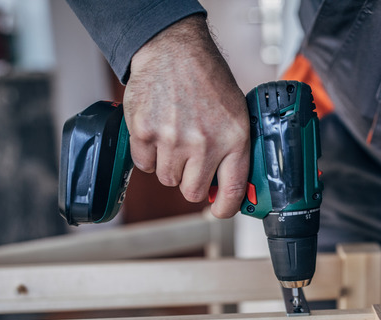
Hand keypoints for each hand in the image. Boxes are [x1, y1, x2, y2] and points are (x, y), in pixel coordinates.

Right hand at [123, 15, 249, 217]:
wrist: (173, 49)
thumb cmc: (206, 78)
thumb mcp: (236, 113)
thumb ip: (233, 150)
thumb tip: (229, 187)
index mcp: (234, 139)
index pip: (232, 192)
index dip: (224, 208)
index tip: (219, 209)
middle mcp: (204, 143)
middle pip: (192, 191)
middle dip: (190, 181)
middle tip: (190, 162)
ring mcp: (172, 140)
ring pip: (167, 179)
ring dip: (169, 164)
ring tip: (174, 135)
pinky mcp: (145, 133)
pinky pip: (144, 164)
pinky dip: (148, 153)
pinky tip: (157, 129)